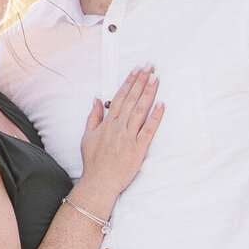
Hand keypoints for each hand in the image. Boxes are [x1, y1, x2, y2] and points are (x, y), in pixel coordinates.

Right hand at [74, 67, 164, 216]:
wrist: (99, 182)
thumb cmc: (93, 161)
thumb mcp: (87, 136)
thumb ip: (93, 117)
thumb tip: (98, 100)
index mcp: (108, 123)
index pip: (120, 97)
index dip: (130, 82)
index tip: (137, 70)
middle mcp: (119, 127)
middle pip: (132, 99)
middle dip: (141, 81)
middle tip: (150, 67)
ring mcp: (129, 137)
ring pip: (140, 110)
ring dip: (148, 93)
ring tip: (156, 78)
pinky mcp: (138, 148)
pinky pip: (148, 130)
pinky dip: (155, 117)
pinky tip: (161, 104)